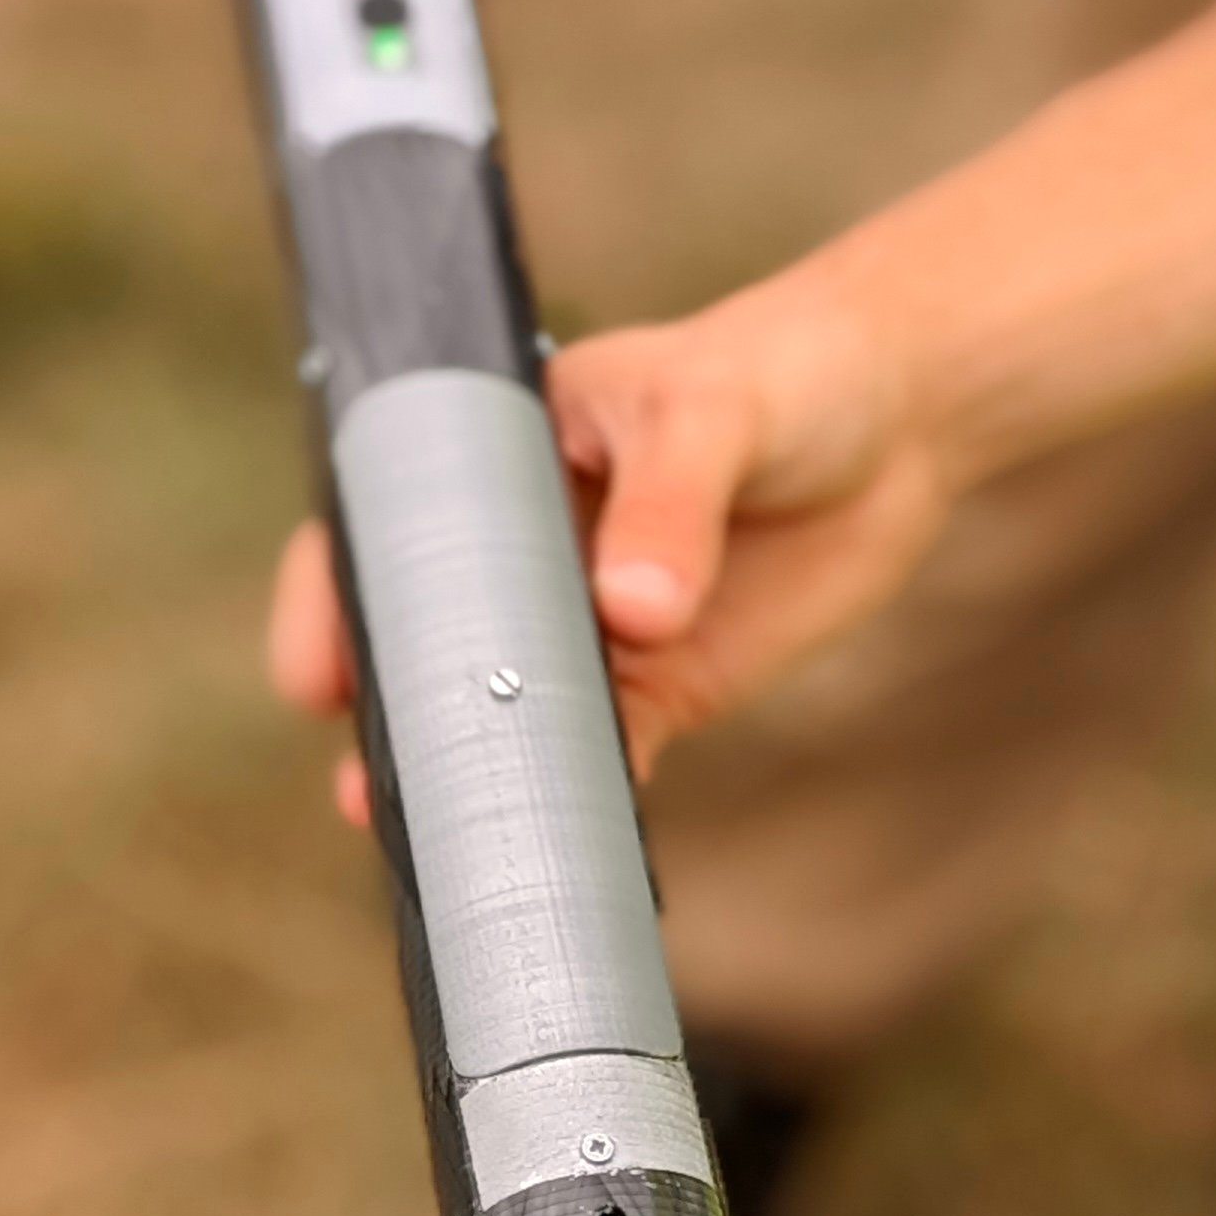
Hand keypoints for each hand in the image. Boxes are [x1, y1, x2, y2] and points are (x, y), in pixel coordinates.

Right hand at [266, 262, 948, 808]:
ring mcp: (591, 629)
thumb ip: (670, 504)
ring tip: (445, 839)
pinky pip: (608, 755)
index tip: (317, 678)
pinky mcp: (662, 686)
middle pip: (429, 646)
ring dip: (477, 777)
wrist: (898, 416)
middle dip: (390, 720)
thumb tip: (632, 613)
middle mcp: (524, 554)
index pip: (383, 530)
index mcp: (496, 461)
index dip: (334, 605)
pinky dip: (588, 798)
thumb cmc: (778, 373)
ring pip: (510, 714)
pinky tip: (568, 842)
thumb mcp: (713, 411)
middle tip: (371, 790)